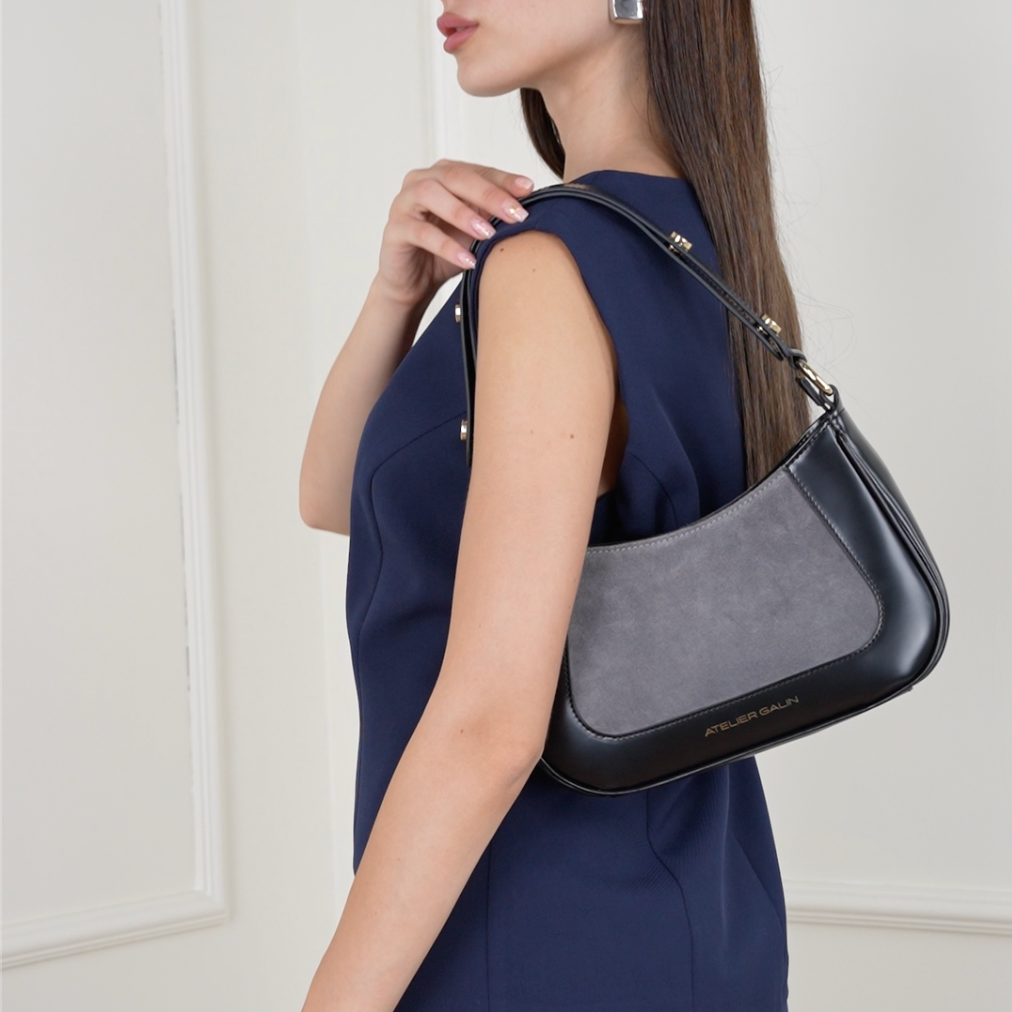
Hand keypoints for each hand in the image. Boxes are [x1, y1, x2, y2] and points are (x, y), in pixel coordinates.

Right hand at [373, 159, 533, 308]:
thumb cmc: (446, 252)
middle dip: (489, 194)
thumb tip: (537, 208)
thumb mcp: (477, 232)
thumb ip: (496, 216)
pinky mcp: (395, 229)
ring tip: (488, 233)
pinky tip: (467, 260)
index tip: (530, 189)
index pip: (478, 171)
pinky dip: (446, 246)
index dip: (504, 179)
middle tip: (515, 212)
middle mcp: (423, 181)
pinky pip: (420, 232)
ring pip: (433, 196)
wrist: (414, 282)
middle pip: (457, 177)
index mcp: (446, 175)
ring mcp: (405, 202)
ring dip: (463, 213)